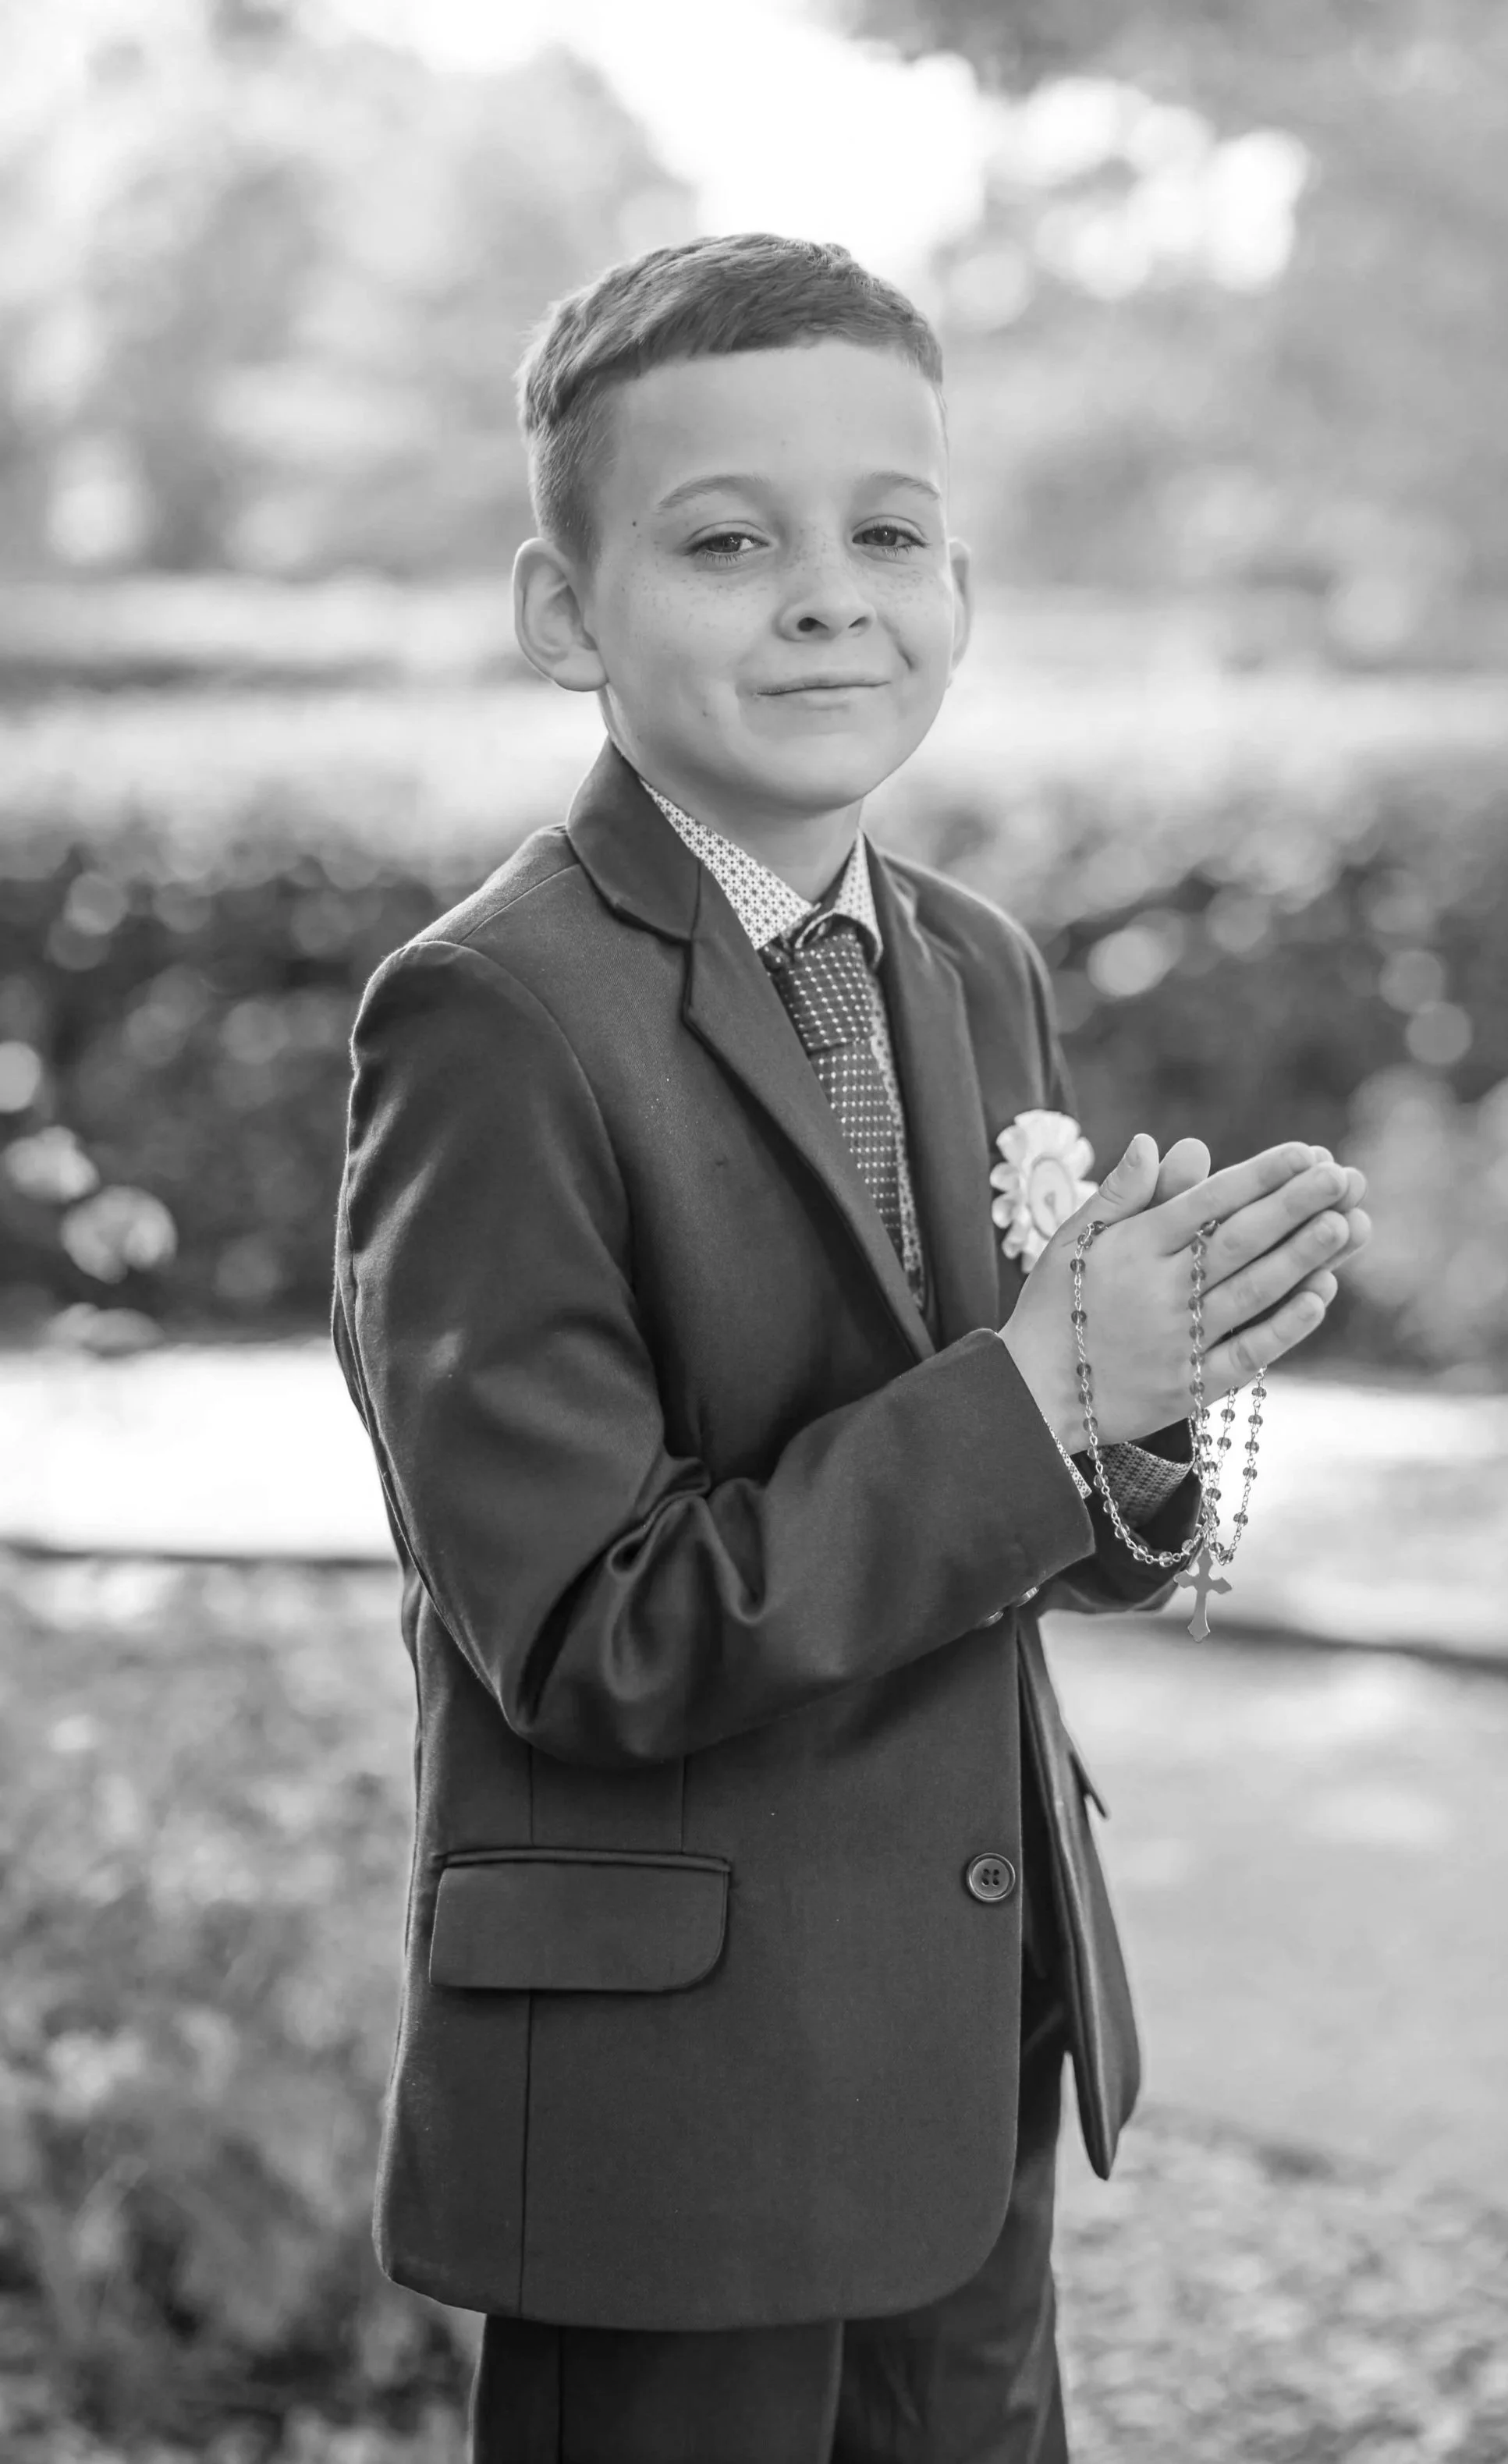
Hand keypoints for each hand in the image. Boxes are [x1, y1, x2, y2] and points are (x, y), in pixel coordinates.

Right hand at [999, 1134, 1370, 1451]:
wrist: (1032, 1393)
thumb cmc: (1057, 1304)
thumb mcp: (1071, 1239)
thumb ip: (1119, 1193)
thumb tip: (1156, 1142)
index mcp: (1131, 1248)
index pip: (1205, 1202)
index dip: (1257, 1176)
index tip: (1305, 1151)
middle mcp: (1158, 1291)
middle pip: (1237, 1242)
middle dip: (1292, 1206)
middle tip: (1341, 1177)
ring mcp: (1176, 1340)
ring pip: (1250, 1292)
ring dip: (1300, 1258)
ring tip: (1344, 1225)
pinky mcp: (1189, 1386)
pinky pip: (1246, 1352)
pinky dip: (1285, 1326)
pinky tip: (1320, 1296)